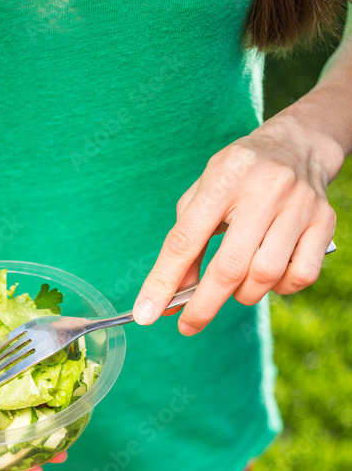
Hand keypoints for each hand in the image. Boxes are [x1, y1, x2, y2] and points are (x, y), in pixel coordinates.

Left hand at [132, 108, 339, 334]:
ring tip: (237, 284)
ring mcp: (299, 206)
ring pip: (264, 276)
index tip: (146, 313)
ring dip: (243, 294)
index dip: (163, 281)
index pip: (185, 239)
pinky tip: (271, 276)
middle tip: (187, 325)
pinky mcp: (325, 222)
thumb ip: (185, 246)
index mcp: (223, 179)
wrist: (298, 145)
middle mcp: (264, 190)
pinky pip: (299, 276)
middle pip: (229, 267)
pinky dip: (280, 288)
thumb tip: (171, 300)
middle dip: (202, 305)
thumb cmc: (238, 180)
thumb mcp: (202, 198)